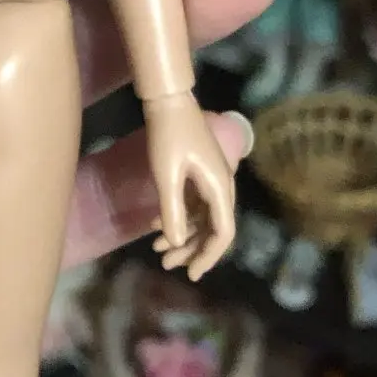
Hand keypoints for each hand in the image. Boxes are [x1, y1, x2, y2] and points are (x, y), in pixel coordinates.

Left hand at [145, 89, 240, 280]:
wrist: (168, 102)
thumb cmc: (167, 136)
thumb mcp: (167, 176)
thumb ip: (173, 211)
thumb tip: (178, 243)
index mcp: (220, 187)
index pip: (223, 232)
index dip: (209, 256)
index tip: (191, 274)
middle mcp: (222, 185)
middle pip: (213, 228)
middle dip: (191, 250)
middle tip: (167, 265)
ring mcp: (212, 179)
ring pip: (202, 218)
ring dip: (183, 235)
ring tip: (158, 250)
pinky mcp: (200, 172)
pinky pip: (194, 204)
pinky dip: (178, 217)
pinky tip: (154, 226)